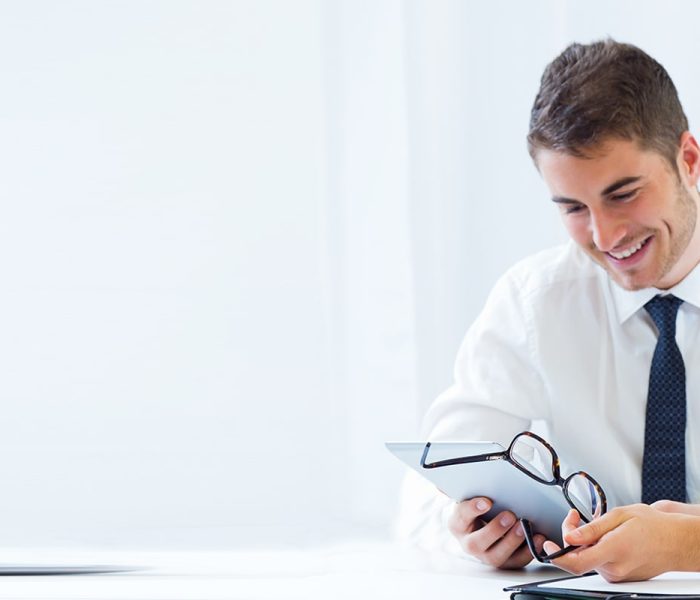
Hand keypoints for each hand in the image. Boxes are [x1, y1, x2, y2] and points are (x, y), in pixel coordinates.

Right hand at [448, 498, 544, 568]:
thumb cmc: (478, 510)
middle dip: (495, 530)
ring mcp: (487, 556)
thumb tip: (479, 480)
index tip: (487, 501)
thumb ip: (475, 491)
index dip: (473, 509)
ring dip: (511, 541)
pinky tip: (537, 538)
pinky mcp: (505, 563)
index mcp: (458, 524)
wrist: (483, 526)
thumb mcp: (472, 499)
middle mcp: (470, 544)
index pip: (461, 517)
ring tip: (523, 527)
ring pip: (497, 556)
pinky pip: (517, 561)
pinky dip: (529, 551)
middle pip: (477, 543)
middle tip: (509, 515)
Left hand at [543, 504, 699, 581]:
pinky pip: (598, 563)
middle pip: (578, 557)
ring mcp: (618, 575)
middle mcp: (615, 568)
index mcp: (614, 550)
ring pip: (587, 559)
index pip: (576, 563)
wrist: (675, 541)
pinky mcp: (620, 576)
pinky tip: (602, 536)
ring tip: (593, 524)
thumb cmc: (652, 525)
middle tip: (574, 517)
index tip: (548, 545)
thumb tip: (570, 536)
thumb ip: (591, 529)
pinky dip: (593, 549)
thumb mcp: (619, 516)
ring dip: (582, 542)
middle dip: (570, 537)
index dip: (557, 556)